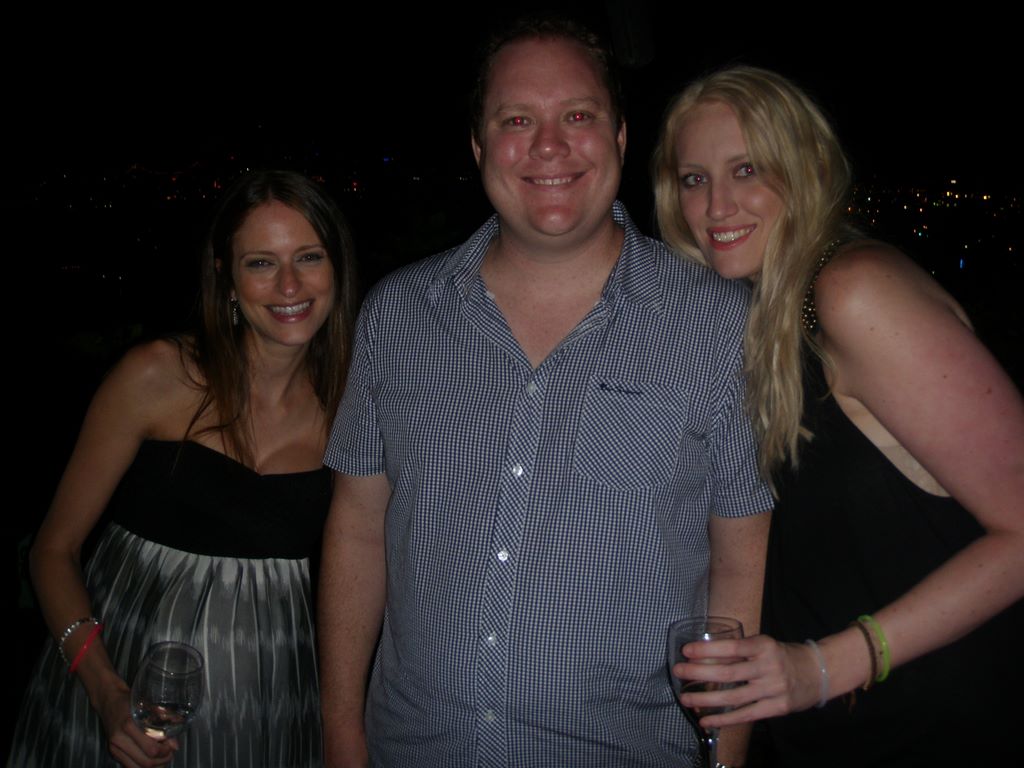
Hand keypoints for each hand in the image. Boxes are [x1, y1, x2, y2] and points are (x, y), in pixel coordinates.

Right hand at [95, 681, 178, 767]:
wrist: (109, 702)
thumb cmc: (130, 701)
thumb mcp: (148, 706)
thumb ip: (162, 722)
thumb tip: (175, 744)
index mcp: (129, 725)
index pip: (151, 749)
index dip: (165, 751)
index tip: (173, 746)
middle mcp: (119, 739)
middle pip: (145, 762)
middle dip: (162, 760)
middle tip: (170, 753)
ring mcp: (114, 748)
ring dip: (153, 766)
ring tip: (162, 757)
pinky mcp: (113, 753)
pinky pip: (129, 766)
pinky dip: (142, 766)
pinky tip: (151, 759)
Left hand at [673, 634, 824, 728]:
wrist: (818, 672)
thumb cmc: (782, 656)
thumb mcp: (764, 645)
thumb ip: (740, 651)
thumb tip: (703, 656)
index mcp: (763, 646)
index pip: (731, 648)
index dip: (707, 650)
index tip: (686, 651)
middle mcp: (768, 667)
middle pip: (728, 673)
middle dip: (699, 673)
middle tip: (678, 671)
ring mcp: (773, 689)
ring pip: (733, 697)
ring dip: (706, 700)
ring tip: (685, 698)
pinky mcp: (777, 708)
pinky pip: (745, 715)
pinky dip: (723, 720)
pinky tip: (706, 720)